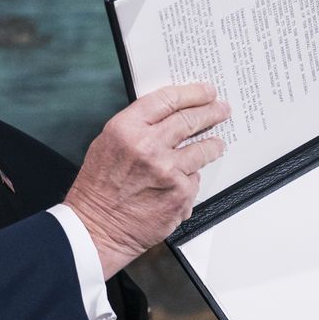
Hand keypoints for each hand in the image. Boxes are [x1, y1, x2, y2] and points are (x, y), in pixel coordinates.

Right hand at [65, 82, 228, 277]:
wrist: (97, 228)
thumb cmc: (98, 189)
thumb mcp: (107, 144)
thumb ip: (137, 127)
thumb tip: (169, 116)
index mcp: (127, 129)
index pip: (168, 100)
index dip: (192, 93)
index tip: (205, 91)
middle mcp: (149, 147)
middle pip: (190, 120)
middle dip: (211, 112)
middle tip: (221, 109)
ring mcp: (168, 172)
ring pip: (202, 149)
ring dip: (212, 145)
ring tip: (216, 144)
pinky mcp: (180, 195)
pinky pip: (195, 179)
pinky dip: (191, 179)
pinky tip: (180, 183)